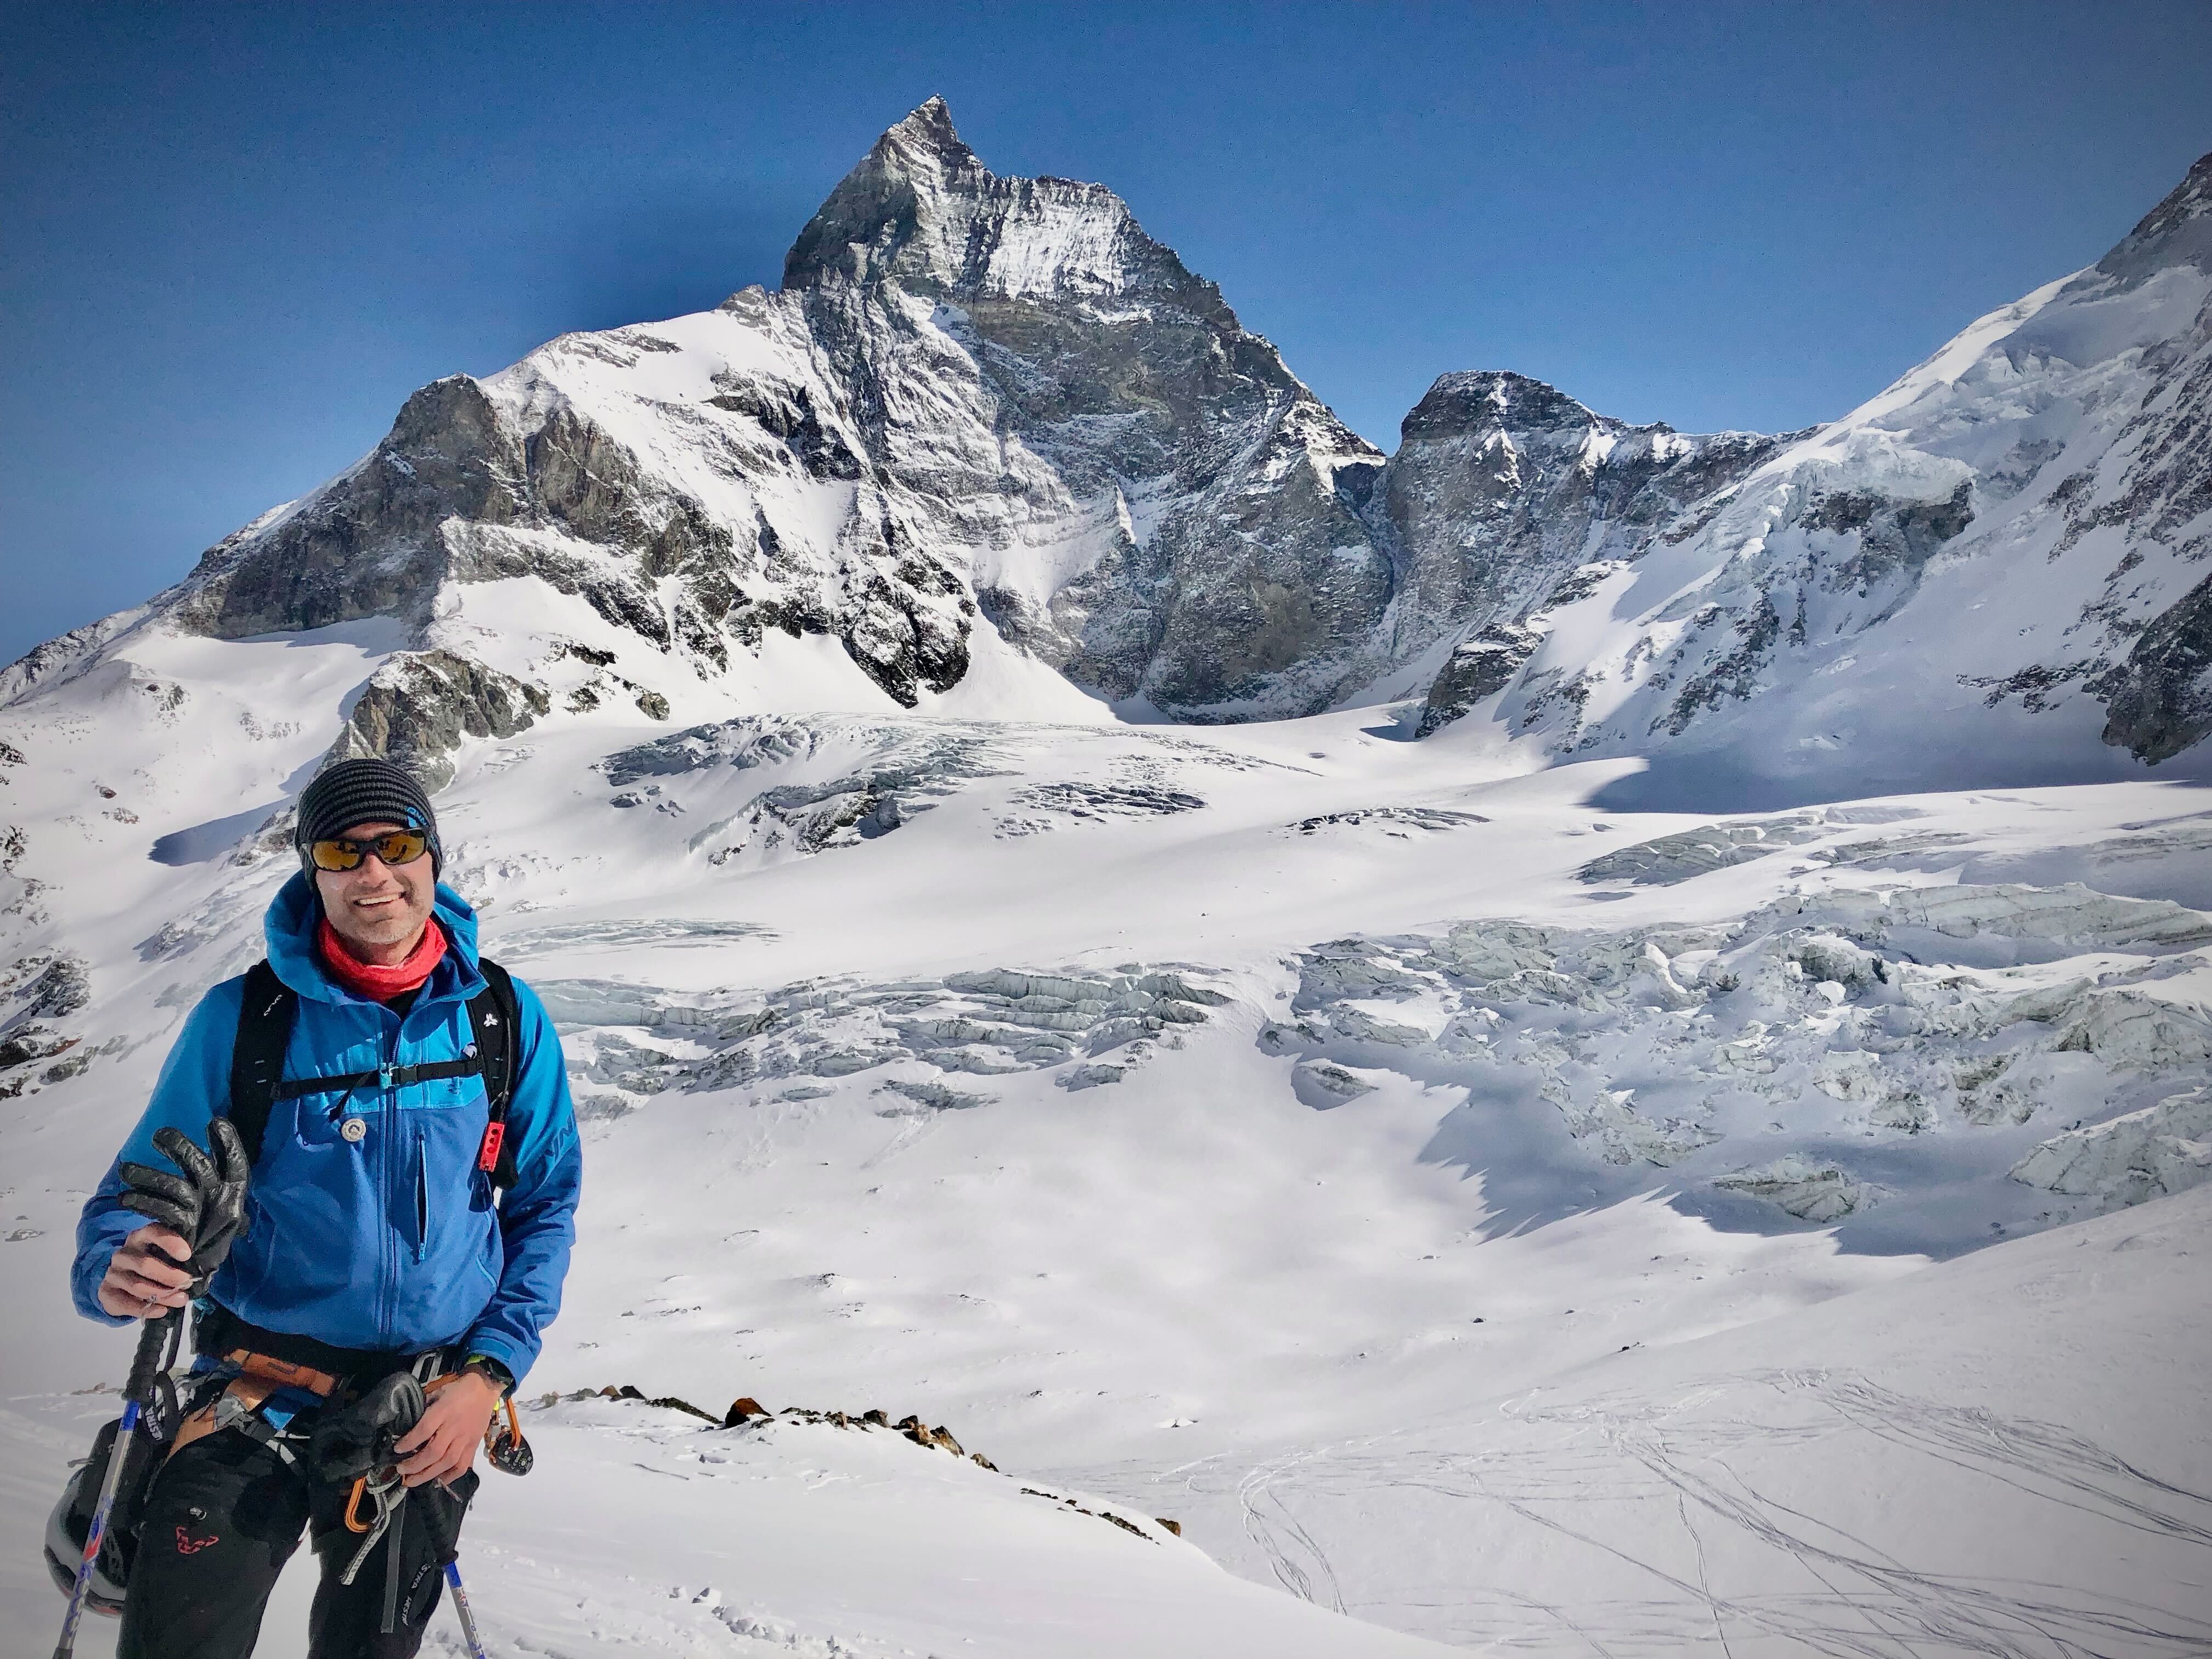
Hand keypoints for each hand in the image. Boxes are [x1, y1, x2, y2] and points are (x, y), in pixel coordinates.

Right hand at [97, 1224, 192, 1318]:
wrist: (122, 1284)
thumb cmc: (153, 1265)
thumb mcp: (163, 1257)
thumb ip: (177, 1260)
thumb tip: (198, 1272)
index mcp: (140, 1237)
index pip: (153, 1232)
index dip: (170, 1242)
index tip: (186, 1255)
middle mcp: (123, 1253)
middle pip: (145, 1264)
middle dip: (169, 1275)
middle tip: (187, 1283)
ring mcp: (113, 1273)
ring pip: (137, 1285)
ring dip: (162, 1294)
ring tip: (181, 1299)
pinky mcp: (106, 1292)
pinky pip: (125, 1303)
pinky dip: (145, 1309)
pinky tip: (161, 1311)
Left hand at [393, 1371, 500, 1487]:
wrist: (485, 1388)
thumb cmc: (458, 1389)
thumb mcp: (437, 1391)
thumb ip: (423, 1407)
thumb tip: (407, 1423)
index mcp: (444, 1410)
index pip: (424, 1430)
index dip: (408, 1443)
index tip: (397, 1450)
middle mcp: (454, 1427)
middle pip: (434, 1452)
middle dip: (414, 1465)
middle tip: (401, 1471)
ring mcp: (465, 1438)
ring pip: (447, 1462)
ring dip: (427, 1475)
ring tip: (412, 1481)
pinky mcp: (473, 1445)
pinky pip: (462, 1466)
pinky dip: (450, 1477)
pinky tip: (437, 1481)